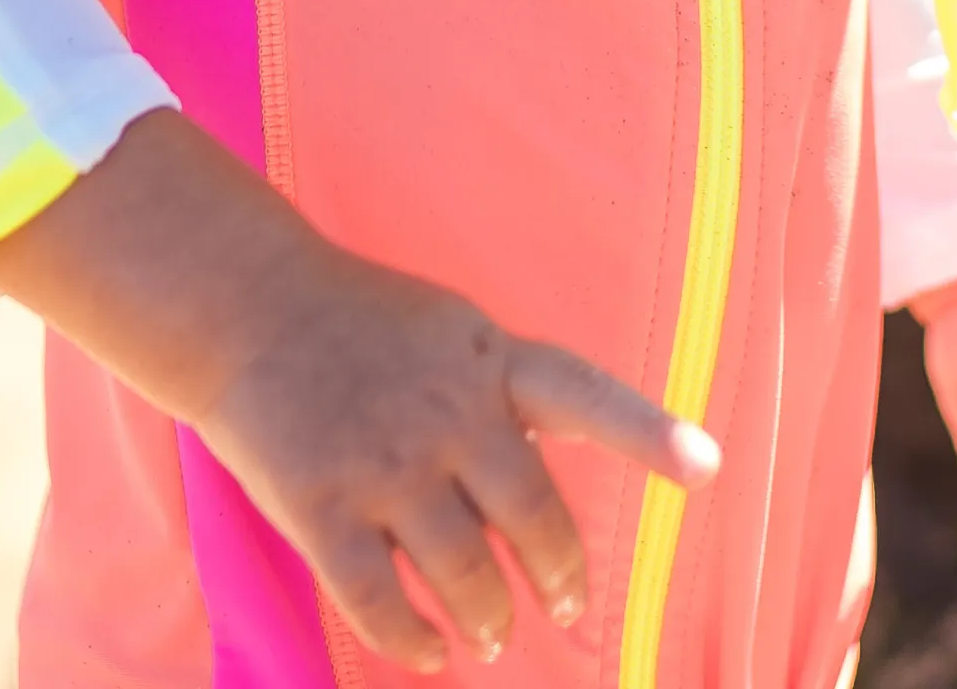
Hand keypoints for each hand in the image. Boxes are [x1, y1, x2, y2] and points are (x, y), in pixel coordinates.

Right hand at [0, 110, 716, 673]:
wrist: (248, 306)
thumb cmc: (364, 322)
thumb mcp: (451, 331)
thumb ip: (501, 395)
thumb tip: (546, 473)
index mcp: (486, 360)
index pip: (584, 396)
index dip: (648, 433)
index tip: (708, 467)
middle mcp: (445, 413)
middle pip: (531, 517)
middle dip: (558, 575)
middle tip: (566, 603)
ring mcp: (382, 464)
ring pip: (463, 575)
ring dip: (487, 617)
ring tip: (491, 633)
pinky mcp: (320, 508)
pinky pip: (380, 603)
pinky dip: (412, 640)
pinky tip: (429, 651)